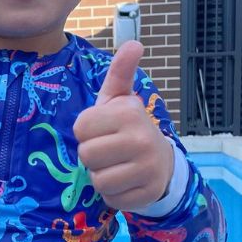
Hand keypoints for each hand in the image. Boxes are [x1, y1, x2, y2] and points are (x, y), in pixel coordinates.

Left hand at [73, 41, 173, 211]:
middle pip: (86, 155)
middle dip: (93, 155)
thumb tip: (134, 43)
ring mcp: (146, 169)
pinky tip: (126, 182)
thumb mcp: (120, 100)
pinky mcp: (146, 195)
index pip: (80, 129)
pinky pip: (111, 198)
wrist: (161, 163)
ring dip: (101, 176)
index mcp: (129, 113)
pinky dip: (113, 194)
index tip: (103, 131)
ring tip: (117, 166)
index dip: (87, 132)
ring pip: (97, 179)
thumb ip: (120, 73)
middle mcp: (141, 139)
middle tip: (110, 150)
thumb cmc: (129, 129)